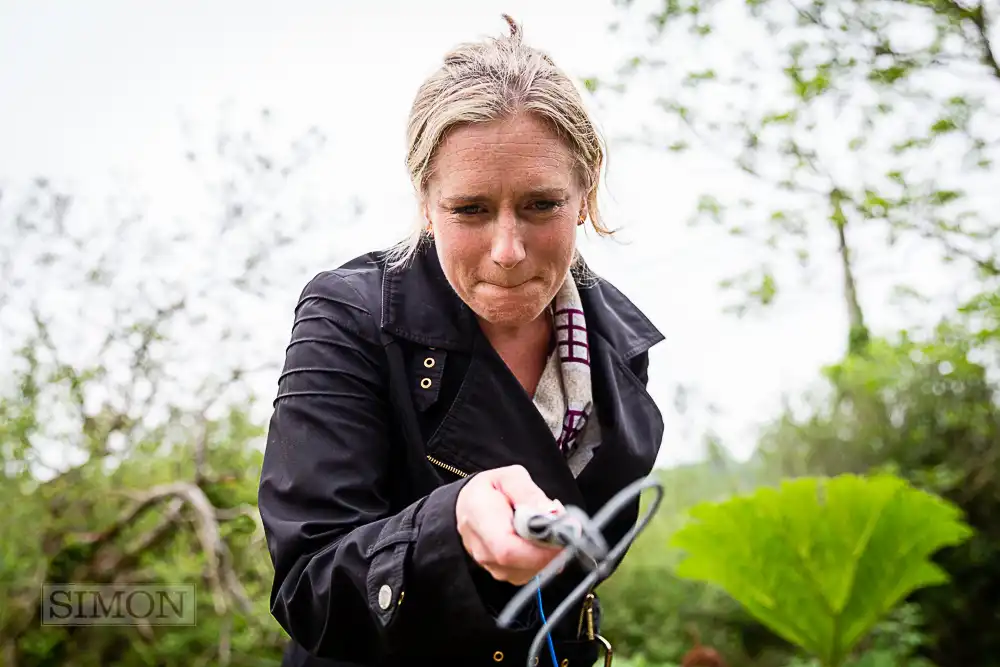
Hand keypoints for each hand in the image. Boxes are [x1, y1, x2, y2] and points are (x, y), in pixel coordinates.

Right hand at [455, 464, 563, 585]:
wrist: (469, 507)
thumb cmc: (489, 490)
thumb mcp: (509, 477)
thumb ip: (529, 493)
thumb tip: (549, 512)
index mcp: (480, 521)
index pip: (508, 549)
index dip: (540, 547)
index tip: (562, 533)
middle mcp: (485, 552)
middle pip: (525, 562)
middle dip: (552, 545)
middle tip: (561, 523)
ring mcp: (495, 568)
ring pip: (533, 569)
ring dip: (549, 551)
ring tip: (546, 526)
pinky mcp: (507, 574)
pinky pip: (533, 571)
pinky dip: (544, 556)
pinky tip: (539, 538)